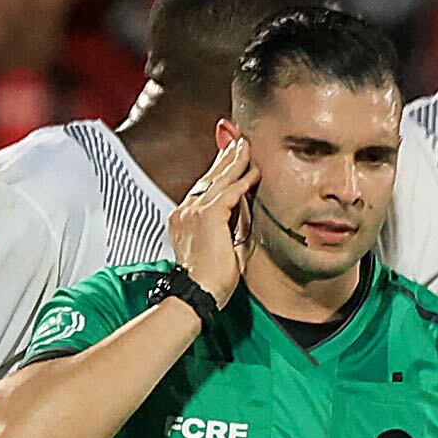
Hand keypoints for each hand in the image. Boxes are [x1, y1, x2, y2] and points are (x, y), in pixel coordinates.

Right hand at [165, 135, 249, 302]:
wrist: (196, 295)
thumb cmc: (208, 281)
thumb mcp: (219, 248)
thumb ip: (228, 228)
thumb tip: (242, 215)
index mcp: (183, 219)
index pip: (203, 187)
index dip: (218, 171)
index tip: (229, 159)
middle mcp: (184, 211)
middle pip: (208, 178)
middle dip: (225, 158)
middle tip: (238, 142)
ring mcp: (192, 212)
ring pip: (218, 180)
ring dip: (235, 162)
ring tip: (247, 147)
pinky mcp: (206, 216)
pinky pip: (229, 193)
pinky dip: (243, 182)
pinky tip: (254, 173)